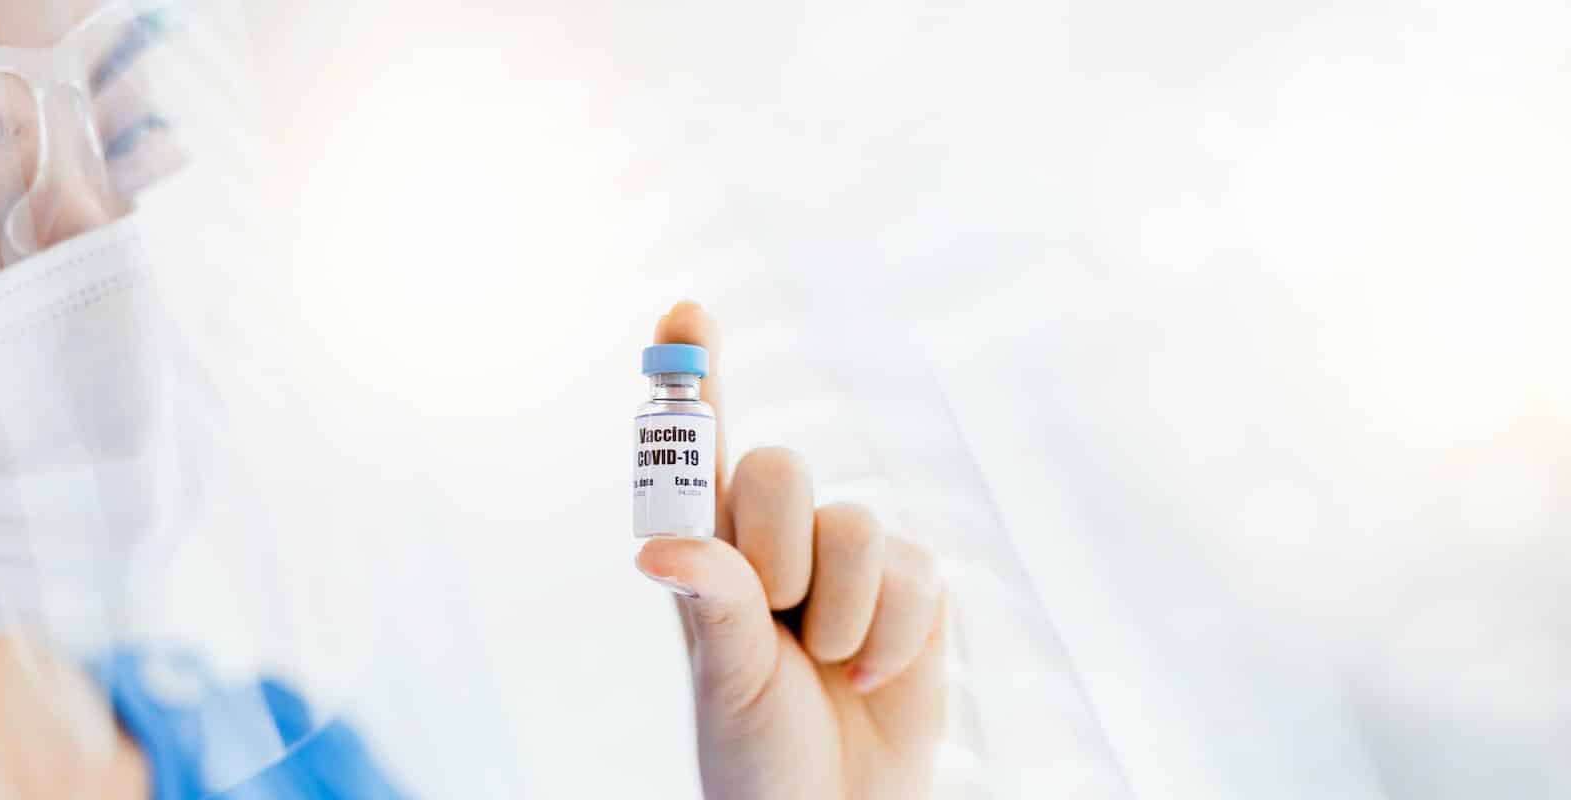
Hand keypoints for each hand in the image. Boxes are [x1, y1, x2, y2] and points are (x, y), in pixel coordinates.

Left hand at [635, 302, 948, 799]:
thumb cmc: (758, 756)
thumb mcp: (725, 682)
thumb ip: (710, 601)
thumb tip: (657, 546)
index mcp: (712, 556)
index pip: (699, 450)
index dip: (693, 377)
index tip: (685, 311)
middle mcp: (778, 544)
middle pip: (779, 468)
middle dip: (776, 548)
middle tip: (776, 618)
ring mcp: (848, 563)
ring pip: (855, 525)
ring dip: (840, 614)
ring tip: (825, 665)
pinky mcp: (911, 591)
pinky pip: (914, 574)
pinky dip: (890, 638)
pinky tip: (870, 676)